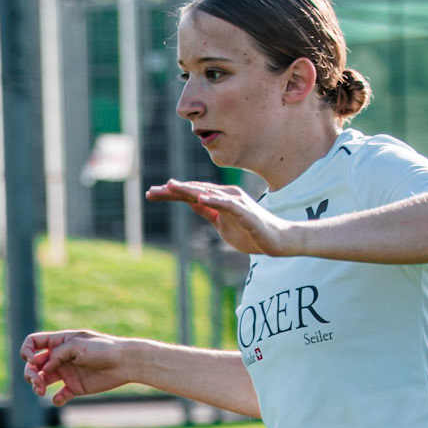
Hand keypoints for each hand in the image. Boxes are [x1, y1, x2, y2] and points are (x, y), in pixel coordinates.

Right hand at [20, 328, 132, 406]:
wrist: (124, 363)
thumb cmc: (102, 349)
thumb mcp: (77, 345)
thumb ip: (57, 354)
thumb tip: (44, 368)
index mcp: (59, 341)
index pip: (33, 343)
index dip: (26, 351)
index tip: (32, 360)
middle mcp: (60, 357)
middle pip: (34, 364)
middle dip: (30, 373)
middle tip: (37, 381)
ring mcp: (67, 372)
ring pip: (43, 380)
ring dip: (37, 386)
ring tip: (41, 391)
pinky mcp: (75, 387)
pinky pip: (59, 395)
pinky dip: (56, 398)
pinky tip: (59, 398)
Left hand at [145, 178, 294, 256]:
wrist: (276, 240)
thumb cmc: (250, 232)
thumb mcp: (222, 224)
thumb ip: (209, 213)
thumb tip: (193, 205)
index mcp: (219, 199)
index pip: (190, 195)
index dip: (170, 194)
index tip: (151, 194)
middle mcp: (226, 195)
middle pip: (194, 191)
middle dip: (172, 190)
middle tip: (150, 191)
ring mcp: (235, 201)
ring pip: (207, 193)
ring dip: (188, 190)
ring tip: (170, 186)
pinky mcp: (244, 211)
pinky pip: (226, 204)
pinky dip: (213, 200)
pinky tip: (200, 198)